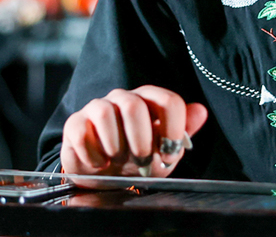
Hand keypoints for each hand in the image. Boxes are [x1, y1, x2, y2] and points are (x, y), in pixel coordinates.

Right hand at [61, 85, 208, 177]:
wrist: (104, 177)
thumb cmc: (137, 160)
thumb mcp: (164, 151)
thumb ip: (183, 132)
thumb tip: (201, 110)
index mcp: (149, 102)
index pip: (168, 100)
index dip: (172, 128)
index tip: (169, 153)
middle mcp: (123, 99)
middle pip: (134, 105)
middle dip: (140, 139)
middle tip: (142, 160)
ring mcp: (97, 108)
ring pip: (105, 112)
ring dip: (115, 146)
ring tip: (118, 161)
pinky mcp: (75, 123)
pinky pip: (81, 131)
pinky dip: (93, 154)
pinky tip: (100, 164)